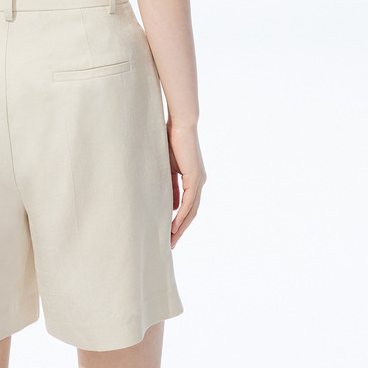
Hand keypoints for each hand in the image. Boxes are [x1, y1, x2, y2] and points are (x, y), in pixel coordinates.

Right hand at [166, 121, 206, 247]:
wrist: (180, 124)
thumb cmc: (171, 140)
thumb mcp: (168, 167)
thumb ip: (171, 185)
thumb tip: (172, 204)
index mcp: (193, 179)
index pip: (188, 205)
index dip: (179, 219)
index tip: (169, 232)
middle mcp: (199, 182)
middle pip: (192, 212)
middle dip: (181, 229)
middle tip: (171, 243)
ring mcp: (198, 181)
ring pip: (192, 211)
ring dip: (181, 227)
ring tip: (171, 240)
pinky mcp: (194, 177)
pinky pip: (189, 202)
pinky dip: (181, 215)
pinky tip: (173, 225)